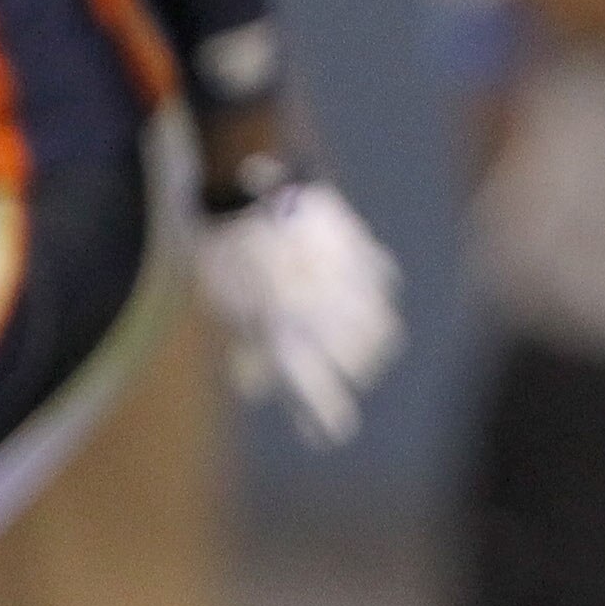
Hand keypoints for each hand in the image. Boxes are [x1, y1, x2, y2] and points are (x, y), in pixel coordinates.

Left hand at [194, 178, 402, 445]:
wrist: (245, 171)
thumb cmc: (224, 244)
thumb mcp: (223, 300)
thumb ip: (247, 344)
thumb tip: (256, 389)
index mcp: (283, 321)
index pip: (311, 381)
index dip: (323, 412)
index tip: (333, 435)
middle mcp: (322, 303)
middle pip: (353, 361)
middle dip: (347, 378)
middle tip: (338, 389)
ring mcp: (347, 277)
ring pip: (378, 328)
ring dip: (368, 347)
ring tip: (358, 355)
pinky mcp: (361, 249)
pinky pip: (381, 285)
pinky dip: (375, 301)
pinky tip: (369, 306)